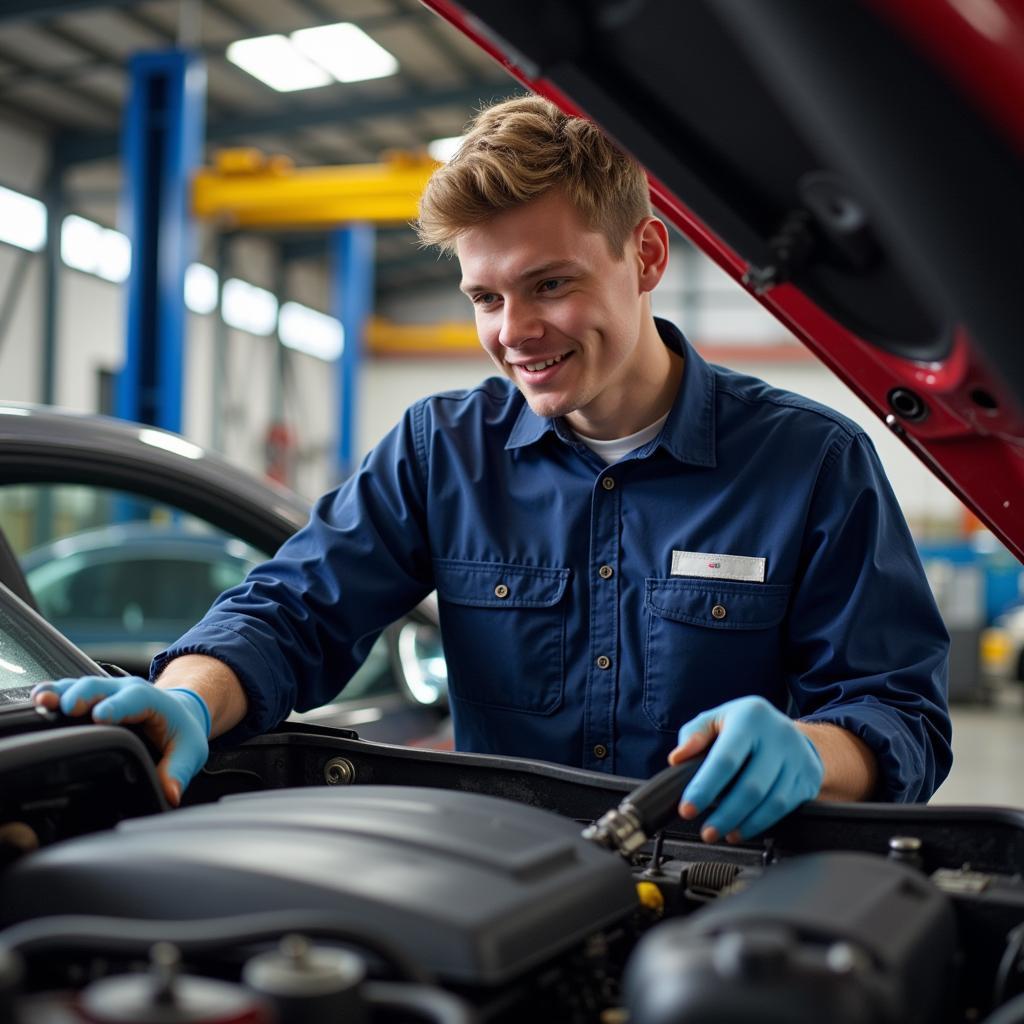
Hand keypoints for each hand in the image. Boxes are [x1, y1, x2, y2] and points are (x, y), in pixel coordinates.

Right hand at [31, 676, 209, 806]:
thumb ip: (178, 772)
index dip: (117, 707)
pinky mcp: (92, 697)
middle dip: (83, 696)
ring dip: (61, 693)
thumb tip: (169, 794)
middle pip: (100, 687)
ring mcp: (107, 691)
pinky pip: (70, 691)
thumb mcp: (189, 752)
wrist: (180, 710)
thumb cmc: (182, 731)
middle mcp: (126, 690)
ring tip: (42, 700)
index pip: (133, 700)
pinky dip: (54, 695)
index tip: (100, 717)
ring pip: (80, 685)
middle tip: (68, 708)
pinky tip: (38, 701)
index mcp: (151, 700)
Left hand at [669, 696, 822, 842]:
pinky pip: (785, 808)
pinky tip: (743, 829)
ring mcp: (797, 757)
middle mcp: (778, 735)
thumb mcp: (716, 719)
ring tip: (722, 833)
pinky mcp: (808, 777)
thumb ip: (694, 735)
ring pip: (771, 801)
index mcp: (750, 717)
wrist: (789, 730)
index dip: (705, 787)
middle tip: (706, 832)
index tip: (687, 809)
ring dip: (744, 824)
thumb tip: (677, 758)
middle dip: (725, 814)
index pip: (725, 759)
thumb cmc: (743, 727)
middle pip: (751, 786)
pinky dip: (762, 824)